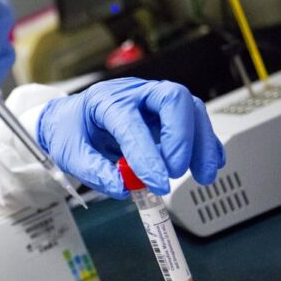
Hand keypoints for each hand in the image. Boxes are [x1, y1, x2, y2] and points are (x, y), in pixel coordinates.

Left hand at [37, 78, 224, 197]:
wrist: (70, 119)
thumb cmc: (71, 130)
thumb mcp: (69, 153)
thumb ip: (94, 171)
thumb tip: (124, 187)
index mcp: (104, 100)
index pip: (131, 121)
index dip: (146, 154)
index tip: (156, 183)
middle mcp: (133, 93)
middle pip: (172, 98)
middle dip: (181, 138)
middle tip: (174, 171)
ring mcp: (153, 101)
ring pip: (190, 108)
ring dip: (201, 143)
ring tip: (201, 175)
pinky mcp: (166, 114)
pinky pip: (195, 120)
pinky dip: (206, 143)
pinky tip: (210, 164)